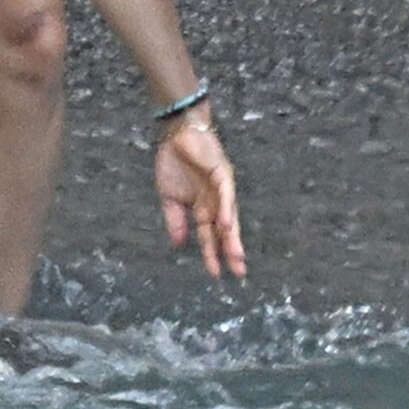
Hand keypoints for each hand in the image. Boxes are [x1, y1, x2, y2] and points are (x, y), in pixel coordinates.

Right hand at [155, 123, 246, 279]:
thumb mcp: (169, 197)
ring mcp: (220, 189)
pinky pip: (226, 195)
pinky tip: (226, 225)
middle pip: (225, 230)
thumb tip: (178, 244)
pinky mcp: (222, 174)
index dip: (212, 254)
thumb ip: (175, 220)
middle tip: (239, 272)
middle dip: (231, 251)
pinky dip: (226, 210)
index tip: (215, 275)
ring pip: (230, 215)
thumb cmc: (173, 162)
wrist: (176, 134)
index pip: (209, 235)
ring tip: (236, 255)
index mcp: (202, 207)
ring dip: (233, 235)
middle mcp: (215, 201)